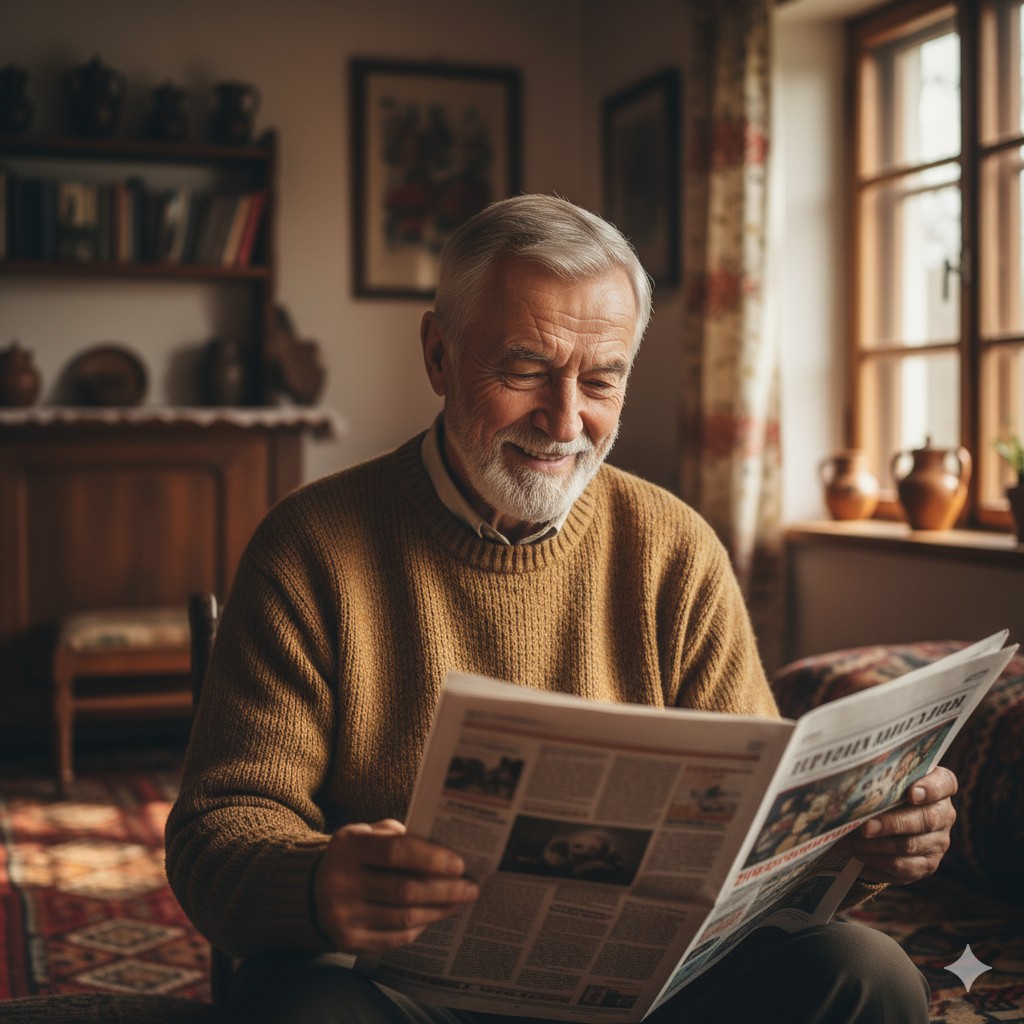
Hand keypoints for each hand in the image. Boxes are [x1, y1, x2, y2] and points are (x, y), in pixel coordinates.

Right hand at [312, 818, 478, 953]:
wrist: (311, 889)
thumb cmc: (355, 855)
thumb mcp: (368, 834)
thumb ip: (400, 836)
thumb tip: (445, 849)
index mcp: (349, 847)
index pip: (396, 852)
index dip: (431, 858)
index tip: (460, 864)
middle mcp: (341, 882)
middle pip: (405, 890)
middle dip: (445, 889)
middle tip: (471, 887)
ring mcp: (342, 916)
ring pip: (404, 918)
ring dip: (439, 910)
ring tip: (460, 901)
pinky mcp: (348, 942)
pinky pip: (396, 939)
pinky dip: (420, 927)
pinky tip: (435, 915)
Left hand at [843, 766, 956, 884]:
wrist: (883, 827)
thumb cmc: (882, 794)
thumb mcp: (883, 782)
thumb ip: (879, 779)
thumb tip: (851, 783)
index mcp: (939, 786)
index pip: (944, 783)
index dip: (930, 789)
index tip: (912, 794)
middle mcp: (943, 814)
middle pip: (925, 819)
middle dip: (892, 823)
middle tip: (865, 827)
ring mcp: (938, 842)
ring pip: (909, 845)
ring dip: (876, 844)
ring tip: (850, 841)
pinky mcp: (926, 865)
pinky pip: (901, 865)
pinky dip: (875, 860)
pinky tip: (857, 854)